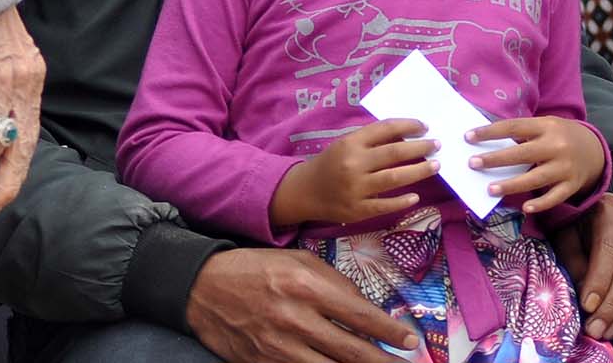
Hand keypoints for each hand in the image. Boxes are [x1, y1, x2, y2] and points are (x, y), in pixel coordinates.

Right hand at [184, 247, 419, 362]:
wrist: (203, 289)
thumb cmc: (256, 268)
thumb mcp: (297, 260)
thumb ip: (333, 282)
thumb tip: (365, 308)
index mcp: (305, 285)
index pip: (358, 313)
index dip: (388, 330)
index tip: (409, 341)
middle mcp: (295, 318)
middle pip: (351, 350)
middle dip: (384, 361)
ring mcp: (278, 347)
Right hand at [269, 119, 435, 228]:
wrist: (306, 191)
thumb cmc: (331, 163)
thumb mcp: (346, 143)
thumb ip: (371, 139)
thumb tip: (406, 135)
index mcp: (351, 143)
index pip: (385, 129)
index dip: (408, 125)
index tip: (425, 126)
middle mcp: (354, 163)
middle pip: (394, 153)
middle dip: (420, 148)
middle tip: (437, 145)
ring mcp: (356, 188)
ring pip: (394, 178)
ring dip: (418, 171)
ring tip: (435, 166)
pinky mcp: (357, 210)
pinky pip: (384, 205)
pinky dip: (402, 201)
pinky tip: (416, 196)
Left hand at [473, 116, 604, 214]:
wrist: (594, 149)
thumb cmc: (559, 136)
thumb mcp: (545, 126)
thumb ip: (523, 133)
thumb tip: (489, 144)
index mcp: (546, 126)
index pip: (513, 127)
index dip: (490, 132)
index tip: (469, 137)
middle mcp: (556, 146)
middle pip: (522, 154)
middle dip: (495, 159)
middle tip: (473, 164)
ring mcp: (565, 167)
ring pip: (535, 178)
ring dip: (511, 185)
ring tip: (490, 189)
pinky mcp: (572, 185)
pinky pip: (554, 197)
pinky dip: (541, 204)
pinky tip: (525, 208)